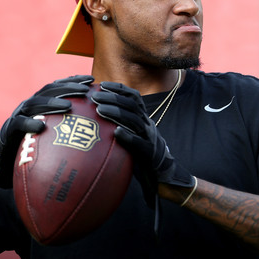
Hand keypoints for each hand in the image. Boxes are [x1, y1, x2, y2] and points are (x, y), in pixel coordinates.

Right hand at [0, 75, 93, 189]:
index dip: (74, 80)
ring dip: (52, 103)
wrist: (4, 161)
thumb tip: (98, 130)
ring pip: (35, 104)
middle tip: (85, 89)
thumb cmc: (35, 147)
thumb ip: (70, 127)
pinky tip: (41, 127)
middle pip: (49, 90)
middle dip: (68, 87)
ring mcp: (19, 115)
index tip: (92, 79)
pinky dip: (29, 124)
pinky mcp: (8, 130)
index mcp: (42, 103)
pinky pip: (19, 125)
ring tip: (68, 106)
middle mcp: (30, 105)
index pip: (59, 86)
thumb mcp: (54, 135)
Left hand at [92, 82, 194, 205]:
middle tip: (95, 97)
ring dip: (117, 112)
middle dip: (114, 98)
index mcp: (144, 118)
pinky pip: (139, 143)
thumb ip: (121, 125)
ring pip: (135, 120)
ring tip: (100, 110)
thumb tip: (95, 117)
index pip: (134, 97)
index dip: (119, 88)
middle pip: (132, 105)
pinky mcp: (150, 153)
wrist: (163, 174)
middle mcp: (148, 124)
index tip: (102, 84)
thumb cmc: (142, 154)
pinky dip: (128, 136)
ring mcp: (150, 137)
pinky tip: (116, 132)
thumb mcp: (134, 135)